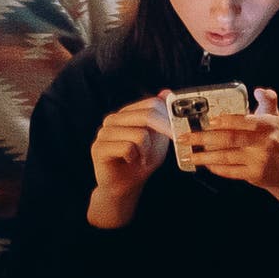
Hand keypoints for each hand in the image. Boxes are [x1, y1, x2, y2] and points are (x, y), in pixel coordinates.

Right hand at [87, 97, 173, 223]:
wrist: (126, 185)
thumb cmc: (143, 160)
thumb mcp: (159, 136)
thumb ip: (162, 116)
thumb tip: (167, 92)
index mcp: (128, 113)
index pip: (152, 103)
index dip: (169, 116)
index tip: (180, 128)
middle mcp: (113, 119)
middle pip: (146, 115)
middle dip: (163, 131)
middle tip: (168, 143)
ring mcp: (103, 133)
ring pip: (139, 134)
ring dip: (147, 150)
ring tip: (142, 157)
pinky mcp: (98, 148)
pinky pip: (127, 148)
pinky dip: (135, 157)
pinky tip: (131, 161)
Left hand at [174, 87, 278, 205]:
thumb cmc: (275, 140)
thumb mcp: (275, 118)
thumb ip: (267, 101)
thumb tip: (260, 90)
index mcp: (267, 125)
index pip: (244, 120)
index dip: (225, 120)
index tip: (208, 120)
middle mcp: (263, 142)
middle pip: (229, 138)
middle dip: (203, 138)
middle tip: (185, 137)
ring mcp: (258, 159)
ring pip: (226, 156)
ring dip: (204, 156)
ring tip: (189, 154)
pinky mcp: (253, 174)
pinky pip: (229, 171)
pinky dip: (215, 167)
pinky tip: (205, 164)